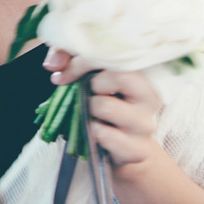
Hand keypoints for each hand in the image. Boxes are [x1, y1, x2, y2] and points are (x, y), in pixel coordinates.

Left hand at [44, 48, 163, 169]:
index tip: (64, 73)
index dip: (84, 61)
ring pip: (106, 106)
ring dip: (89, 109)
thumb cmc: (101, 101)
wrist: (119, 144)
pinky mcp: (139, 149)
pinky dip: (93, 132)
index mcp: (142, 73)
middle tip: (86, 92)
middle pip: (121, 76)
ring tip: (92, 113)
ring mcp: (146, 124)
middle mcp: (151, 96)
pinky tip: (96, 131)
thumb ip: (66, 58)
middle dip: (92, 83)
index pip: (117, 55)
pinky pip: (105, 135)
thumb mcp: (84, 73)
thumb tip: (53, 65)